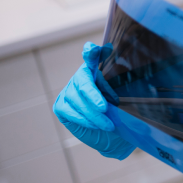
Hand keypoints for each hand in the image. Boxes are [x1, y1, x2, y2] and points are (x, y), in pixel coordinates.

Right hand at [52, 42, 134, 159]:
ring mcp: (67, 92)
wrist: (110, 134)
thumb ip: (117, 89)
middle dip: (94, 97)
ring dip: (93, 114)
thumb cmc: (117, 112)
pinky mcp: (60, 106)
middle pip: (83, 84)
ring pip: (77, 100)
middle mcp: (79, 79)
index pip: (92, 58)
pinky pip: (71, 112)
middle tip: (105, 108)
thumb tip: (117, 83)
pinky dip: (84, 120)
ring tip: (109, 125)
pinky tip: (96, 126)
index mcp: (95, 71)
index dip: (91, 53)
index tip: (93, 48)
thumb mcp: (121, 100)